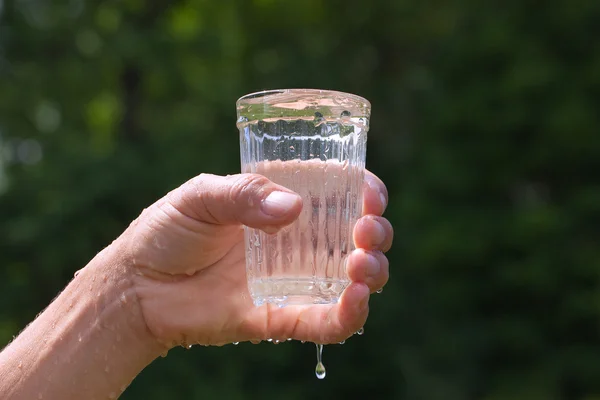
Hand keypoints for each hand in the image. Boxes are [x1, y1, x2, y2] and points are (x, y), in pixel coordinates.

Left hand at [118, 171, 392, 347]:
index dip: (366, 191)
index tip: (370, 194)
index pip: (340, 192)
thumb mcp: (200, 197)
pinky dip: (349, 316)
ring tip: (361, 264)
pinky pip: (326, 322)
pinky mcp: (283, 317)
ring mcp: (294, 280)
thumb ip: (244, 195)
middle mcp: (297, 241)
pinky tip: (354, 300)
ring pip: (354, 279)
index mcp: (283, 202)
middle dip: (376, 232)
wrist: (136, 288)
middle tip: (366, 230)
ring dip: (373, 272)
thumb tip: (293, 209)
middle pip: (358, 236)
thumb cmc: (166, 232)